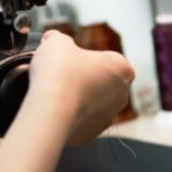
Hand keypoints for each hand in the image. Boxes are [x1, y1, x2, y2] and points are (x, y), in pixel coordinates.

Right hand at [28, 30, 134, 144]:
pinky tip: (53, 106)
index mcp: (121, 68)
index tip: (66, 57)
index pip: (104, 57)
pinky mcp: (91, 133)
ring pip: (90, 101)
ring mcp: (107, 117)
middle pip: (99, 80)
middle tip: (59, 72)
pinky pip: (79, 119)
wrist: (50, 108)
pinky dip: (67, 113)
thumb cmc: (59, 72)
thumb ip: (58, 38)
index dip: (82, 55)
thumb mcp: (57, 41)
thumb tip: (52, 40)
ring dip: (75, 96)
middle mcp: (121, 95)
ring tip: (52, 90)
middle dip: (81, 76)